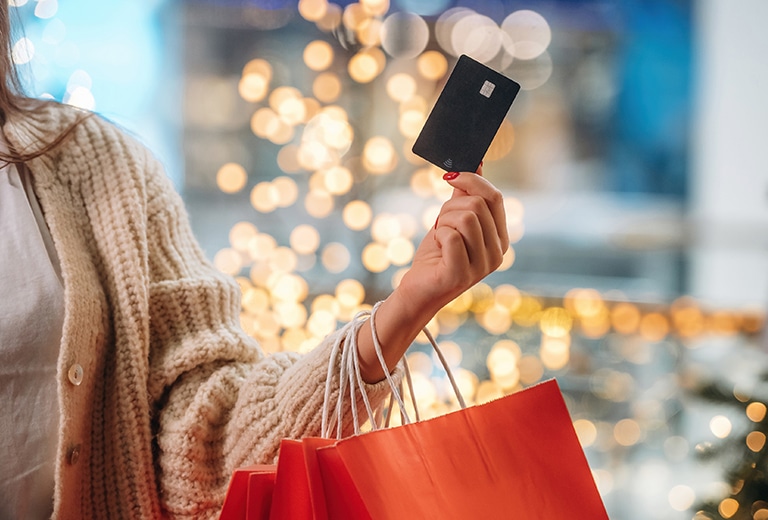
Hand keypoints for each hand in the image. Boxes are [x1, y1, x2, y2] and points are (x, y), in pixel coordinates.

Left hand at [356, 164, 508, 382]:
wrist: (419, 290)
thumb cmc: (436, 255)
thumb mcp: (452, 219)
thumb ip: (464, 194)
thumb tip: (474, 162)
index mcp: (500, 239)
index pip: (495, 197)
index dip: (472, 180)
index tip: (450, 177)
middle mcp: (498, 253)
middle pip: (478, 205)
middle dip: (451, 206)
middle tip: (440, 224)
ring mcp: (482, 266)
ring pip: (464, 217)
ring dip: (443, 222)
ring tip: (439, 238)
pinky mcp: (461, 275)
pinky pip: (450, 236)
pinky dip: (437, 236)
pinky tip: (437, 250)